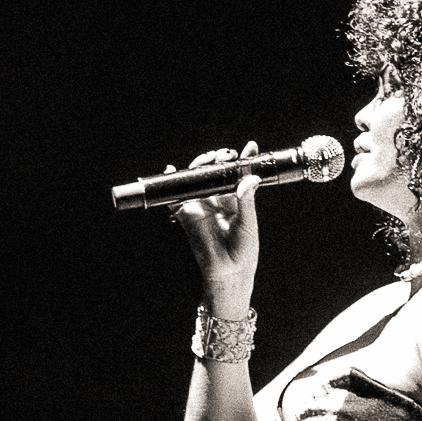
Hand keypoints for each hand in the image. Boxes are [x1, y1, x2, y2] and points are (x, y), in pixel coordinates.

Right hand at [167, 142, 259, 308]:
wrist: (228, 273)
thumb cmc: (243, 251)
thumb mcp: (248, 223)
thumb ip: (247, 200)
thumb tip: (249, 179)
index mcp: (235, 199)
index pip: (238, 174)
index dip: (242, 159)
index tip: (250, 147)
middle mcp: (218, 199)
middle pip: (215, 172)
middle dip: (218, 159)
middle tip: (223, 155)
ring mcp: (201, 205)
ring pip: (197, 180)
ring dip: (200, 167)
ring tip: (206, 160)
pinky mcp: (187, 215)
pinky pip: (176, 198)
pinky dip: (171, 185)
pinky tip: (171, 171)